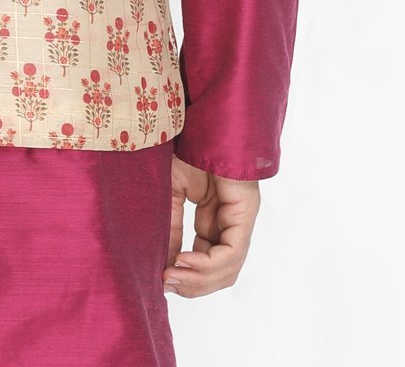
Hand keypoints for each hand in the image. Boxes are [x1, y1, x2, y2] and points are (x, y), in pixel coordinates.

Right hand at [163, 151, 260, 296]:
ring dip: (199, 279)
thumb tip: (163, 268)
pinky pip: (231, 251)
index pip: (206, 260)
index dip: (185, 276)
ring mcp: (241, 216)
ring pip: (228, 268)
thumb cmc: (183, 147)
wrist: (198, 119)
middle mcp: (231, 221)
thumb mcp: (170, 195)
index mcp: (214, 217)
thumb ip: (170, 229)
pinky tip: (184, 260)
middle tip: (165, 282)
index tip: (159, 281)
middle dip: (192, 284)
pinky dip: (208, 264)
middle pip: (219, 272)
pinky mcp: (245, 210)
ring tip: (172, 274)